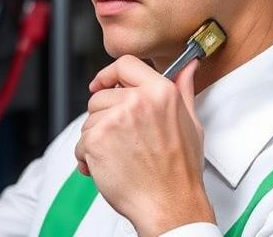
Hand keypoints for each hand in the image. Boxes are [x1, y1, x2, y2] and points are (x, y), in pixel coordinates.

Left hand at [74, 56, 214, 236]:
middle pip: (101, 95)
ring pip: (90, 119)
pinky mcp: (97, 139)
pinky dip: (87, 157)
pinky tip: (107, 167)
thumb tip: (188, 68)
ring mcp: (114, 119)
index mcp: (160, 92)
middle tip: (123, 140)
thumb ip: (184, 90)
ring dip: (97, 138)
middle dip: (105, 117)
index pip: (124, 63)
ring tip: (118, 156)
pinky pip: (81, 142)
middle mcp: (136, 101)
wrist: (172, 209)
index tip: (103, 84)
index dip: (110, 74)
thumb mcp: (191, 124)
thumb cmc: (181, 172)